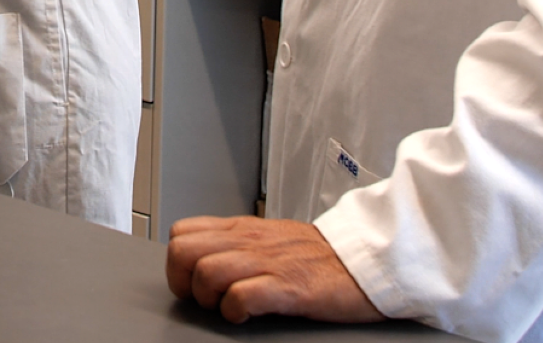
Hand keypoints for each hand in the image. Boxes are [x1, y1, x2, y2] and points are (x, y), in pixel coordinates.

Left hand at [165, 216, 384, 325]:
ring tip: (227, 307)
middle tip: (205, 298)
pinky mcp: (288, 287)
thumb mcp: (269, 238)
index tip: (191, 282)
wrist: (364, 260)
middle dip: (184, 281)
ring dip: (209, 298)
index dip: (178, 262)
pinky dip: (236, 311)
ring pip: (206, 272)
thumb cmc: (319, 255)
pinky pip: (241, 297)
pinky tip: (249, 314)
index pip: (182, 232)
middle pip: (183, 251)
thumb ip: (236, 245)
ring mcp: (268, 262)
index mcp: (242, 228)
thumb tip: (201, 262)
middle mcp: (249, 240)